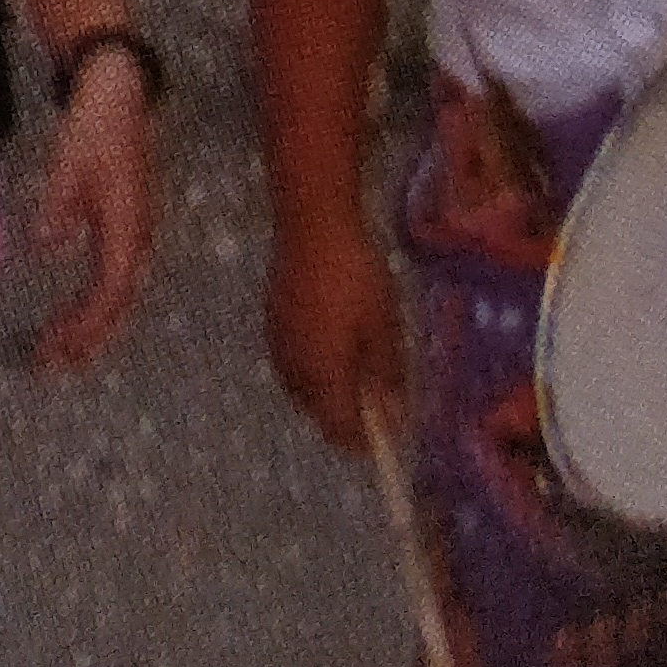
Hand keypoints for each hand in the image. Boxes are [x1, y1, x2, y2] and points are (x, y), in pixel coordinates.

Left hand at [24, 60, 159, 372]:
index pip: (109, 293)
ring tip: (63, 353)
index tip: (54, 347)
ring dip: (92, 325)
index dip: (84, 325)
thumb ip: (59, 206)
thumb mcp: (71, 162)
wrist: (120, 91)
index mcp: (128, 228)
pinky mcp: (127, 222)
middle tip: (51, 366)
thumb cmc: (96, 126)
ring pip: (118, 292)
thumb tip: (44, 244)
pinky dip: (95, 300)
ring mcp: (136, 231)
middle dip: (87, 339)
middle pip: (116, 303)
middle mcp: (138, 237)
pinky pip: (114, 275)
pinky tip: (75, 310)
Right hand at [263, 221, 408, 455]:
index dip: (365, 440)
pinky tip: (333, 345)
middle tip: (378, 398)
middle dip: (346, 415)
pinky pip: (292, 365)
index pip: (339, 428)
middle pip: (318, 413)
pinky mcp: (272, 324)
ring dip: (328, 392)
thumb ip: (387, 373)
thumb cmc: (354, 277)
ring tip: (358, 370)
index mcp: (322, 375)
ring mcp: (278, 345)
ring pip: (302, 389)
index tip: (388, 435)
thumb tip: (395, 411)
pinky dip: (313, 370)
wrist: (311, 226)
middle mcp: (294, 369)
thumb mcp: (383, 325)